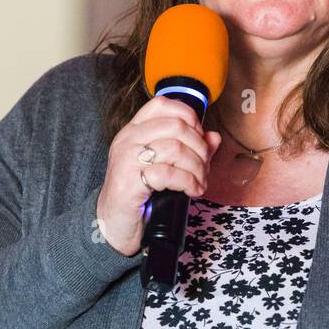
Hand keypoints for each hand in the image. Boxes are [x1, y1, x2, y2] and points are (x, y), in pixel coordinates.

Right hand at [94, 95, 221, 256]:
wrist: (114, 224)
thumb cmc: (140, 195)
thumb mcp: (164, 166)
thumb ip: (189, 150)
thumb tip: (214, 137)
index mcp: (134, 130)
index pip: (163, 105)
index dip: (188, 117)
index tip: (199, 138)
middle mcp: (128, 139)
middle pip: (176, 126)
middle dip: (199, 148)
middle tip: (204, 167)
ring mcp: (127, 159)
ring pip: (175, 148)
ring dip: (197, 168)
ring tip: (200, 182)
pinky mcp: (130, 182)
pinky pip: (168, 174)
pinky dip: (188, 182)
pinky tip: (192, 191)